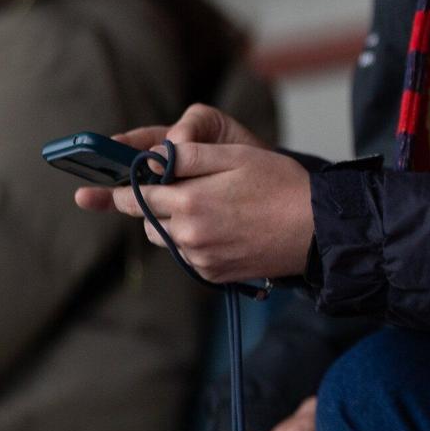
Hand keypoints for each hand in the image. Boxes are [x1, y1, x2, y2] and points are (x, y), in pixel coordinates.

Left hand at [74, 105, 314, 281]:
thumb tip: (152, 157)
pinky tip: (224, 228)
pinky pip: (189, 256)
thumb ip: (188, 156)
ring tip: (208, 208)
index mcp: (189, 202)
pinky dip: (195, 242)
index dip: (121, 189)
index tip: (110, 185)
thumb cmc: (281, 185)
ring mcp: (201, 258)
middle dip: (154, 205)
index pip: (135, 196)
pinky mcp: (214, 274)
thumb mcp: (236, 156)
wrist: (318, 229)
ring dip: (174, 225)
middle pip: (146, 221)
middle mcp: (188, 235)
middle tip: (180, 190)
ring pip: (167, 240)